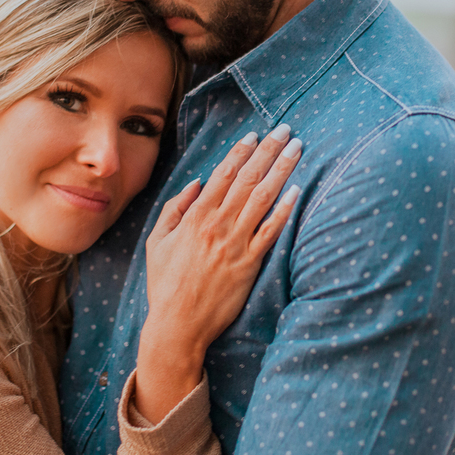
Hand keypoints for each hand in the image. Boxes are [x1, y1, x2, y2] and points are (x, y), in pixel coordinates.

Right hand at [135, 124, 300, 421]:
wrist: (177, 325)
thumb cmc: (165, 284)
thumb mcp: (156, 242)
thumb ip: (174, 209)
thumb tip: (197, 183)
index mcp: (194, 217)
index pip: (223, 175)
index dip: (241, 152)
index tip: (255, 134)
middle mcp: (217, 225)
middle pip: (247, 179)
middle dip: (268, 151)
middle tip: (285, 129)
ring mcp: (235, 244)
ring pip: (263, 198)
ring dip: (282, 170)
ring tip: (297, 149)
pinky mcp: (249, 264)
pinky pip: (271, 231)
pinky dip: (285, 210)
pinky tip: (297, 191)